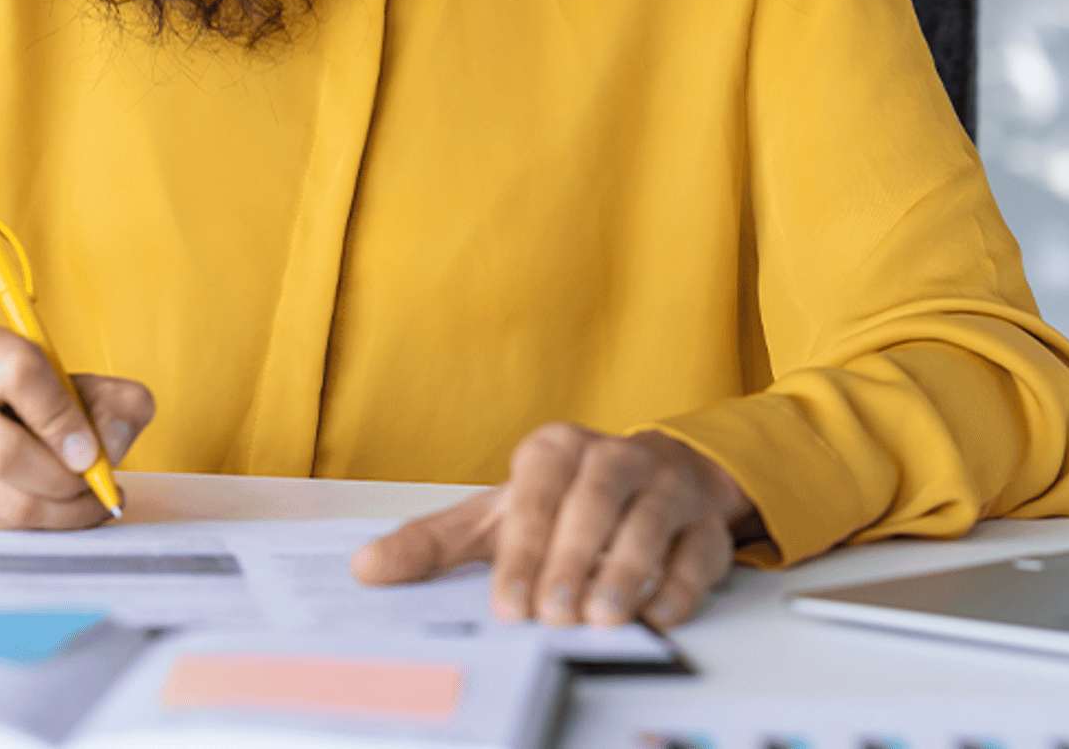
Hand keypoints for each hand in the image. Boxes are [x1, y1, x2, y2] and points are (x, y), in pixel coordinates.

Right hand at [0, 322, 154, 527]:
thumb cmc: (21, 404)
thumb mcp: (73, 386)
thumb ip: (115, 403)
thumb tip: (112, 444)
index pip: (21, 373)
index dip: (64, 419)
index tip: (91, 451)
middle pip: (5, 453)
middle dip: (64, 481)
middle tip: (93, 486)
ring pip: (3, 501)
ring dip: (59, 513)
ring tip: (84, 503)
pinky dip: (34, 529)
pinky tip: (51, 513)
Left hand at [349, 424, 758, 628]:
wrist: (652, 479)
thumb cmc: (566, 502)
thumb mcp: (496, 517)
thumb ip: (433, 543)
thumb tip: (366, 567)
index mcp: (555, 450)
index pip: (537, 494)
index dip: (523, 550)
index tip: (509, 603)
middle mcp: (614, 458)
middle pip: (595, 502)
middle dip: (573, 561)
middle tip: (554, 615)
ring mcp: (665, 487)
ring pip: (650, 522)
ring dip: (626, 572)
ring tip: (602, 618)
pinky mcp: (703, 522)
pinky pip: (698, 549)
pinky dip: (680, 583)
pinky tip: (657, 614)